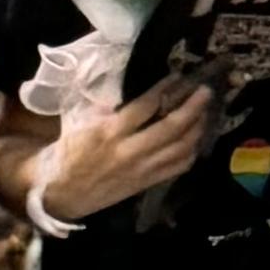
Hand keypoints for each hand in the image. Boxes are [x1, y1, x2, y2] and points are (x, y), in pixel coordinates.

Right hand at [31, 75, 216, 222]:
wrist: (64, 193)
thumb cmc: (70, 152)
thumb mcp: (78, 122)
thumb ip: (103, 106)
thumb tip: (126, 85)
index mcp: (109, 132)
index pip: (145, 106)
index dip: (165, 88)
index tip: (178, 75)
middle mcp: (129, 151)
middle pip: (171, 128)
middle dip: (193, 107)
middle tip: (205, 91)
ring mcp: (141, 170)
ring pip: (180, 149)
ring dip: (197, 128)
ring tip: (205, 112)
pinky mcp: (146, 183)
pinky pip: (177, 168)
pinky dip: (191, 152)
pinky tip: (195, 139)